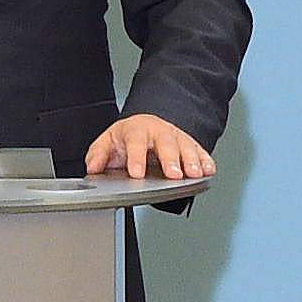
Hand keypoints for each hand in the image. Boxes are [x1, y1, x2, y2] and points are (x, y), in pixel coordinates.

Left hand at [85, 114, 215, 182]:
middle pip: (165, 143)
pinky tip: (208, 170)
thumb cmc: (127, 138)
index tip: (137, 174)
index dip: (136, 159)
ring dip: (191, 161)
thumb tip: (93, 168)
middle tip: (173, 175)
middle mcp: (157, 131)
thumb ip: (98, 155)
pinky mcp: (189, 144)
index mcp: (135, 130)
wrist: (145, 125)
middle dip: (170, 160)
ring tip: (195, 174)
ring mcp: (175, 136)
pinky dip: (205, 160)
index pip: (135, 143)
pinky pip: (199, 150)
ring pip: (185, 146)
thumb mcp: (107, 142)